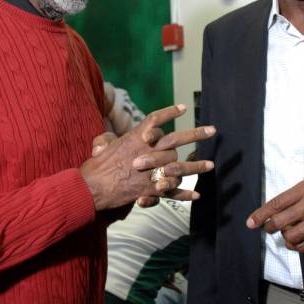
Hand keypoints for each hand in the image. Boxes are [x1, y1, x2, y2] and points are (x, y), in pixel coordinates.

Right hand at [80, 104, 213, 210]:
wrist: (91, 188)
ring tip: (211, 165)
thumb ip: (107, 140)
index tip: (183, 108)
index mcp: (135, 138)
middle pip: (175, 140)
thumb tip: (107, 141)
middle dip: (195, 135)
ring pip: (179, 167)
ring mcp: (150, 171)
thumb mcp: (100, 146)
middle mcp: (146, 152)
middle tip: (212, 130)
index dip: (169, 113)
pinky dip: (183, 194)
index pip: (155, 121)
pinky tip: (196, 195)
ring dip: (196, 166)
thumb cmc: (95, 166)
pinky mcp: (150, 190)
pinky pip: (171, 191)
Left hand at [246, 178, 303, 252]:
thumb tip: (273, 211)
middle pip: (280, 221)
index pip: (277, 203)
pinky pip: (303, 246)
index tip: (251, 223)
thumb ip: (294, 196)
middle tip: (267, 228)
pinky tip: (295, 241)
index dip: (261, 214)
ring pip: (290, 236)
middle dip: (269, 227)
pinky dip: (295, 246)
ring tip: (286, 233)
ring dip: (283, 237)